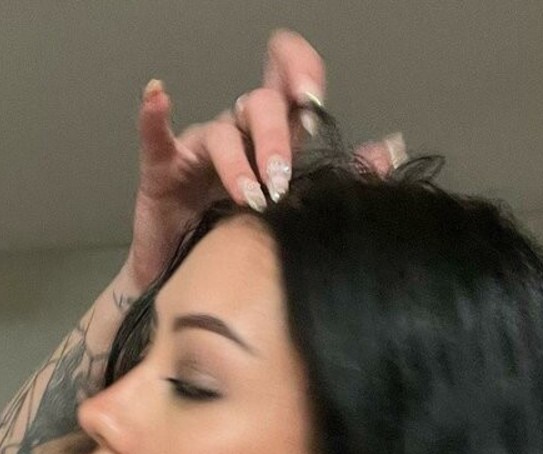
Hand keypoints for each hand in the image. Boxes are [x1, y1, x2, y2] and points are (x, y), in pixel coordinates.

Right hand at [124, 29, 403, 289]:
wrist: (193, 290)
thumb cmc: (241, 249)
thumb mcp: (296, 212)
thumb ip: (338, 178)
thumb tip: (387, 151)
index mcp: (272, 141)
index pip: (288, 86)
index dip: (299, 74)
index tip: (312, 101)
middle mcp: (238, 136)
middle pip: (259, 107)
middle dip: (274, 140)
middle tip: (280, 180)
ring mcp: (199, 151)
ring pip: (221, 132)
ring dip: (237, 162)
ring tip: (248, 198)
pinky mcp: (163, 171)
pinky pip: (156, 137)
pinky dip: (154, 115)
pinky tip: (159, 96)